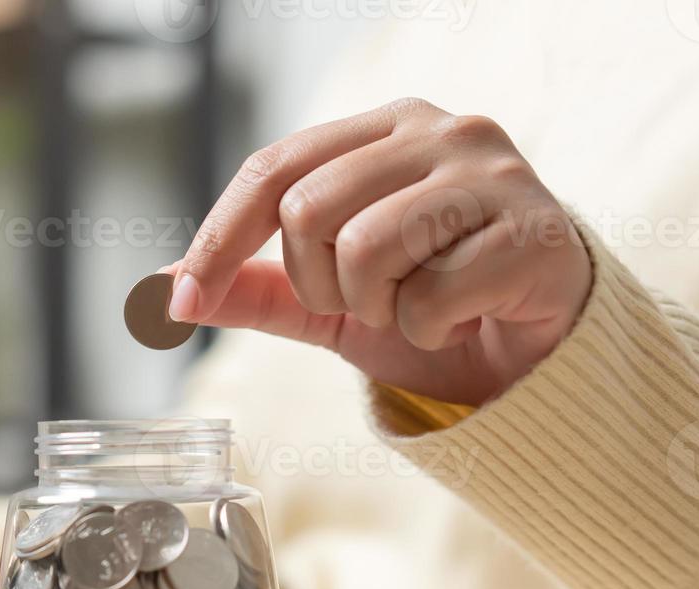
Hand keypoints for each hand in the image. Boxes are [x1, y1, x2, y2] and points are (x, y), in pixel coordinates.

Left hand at [167, 98, 592, 405]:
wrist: (535, 349)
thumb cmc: (432, 305)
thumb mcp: (329, 301)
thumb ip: (257, 288)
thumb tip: (163, 290)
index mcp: (382, 129)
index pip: (272, 169)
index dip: (218, 238)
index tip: (185, 299)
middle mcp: (438, 131)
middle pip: (308, 210)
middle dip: (318, 282)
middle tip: (366, 302)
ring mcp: (491, 174)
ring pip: (366, 248)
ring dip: (375, 306)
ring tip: (414, 306)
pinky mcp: (534, 230)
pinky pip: (431, 296)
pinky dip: (429, 328)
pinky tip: (462, 319)